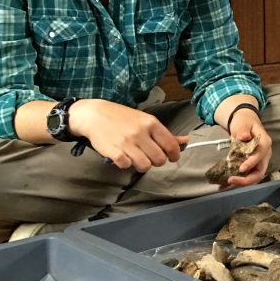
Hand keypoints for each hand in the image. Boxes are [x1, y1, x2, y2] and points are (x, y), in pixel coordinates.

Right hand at [70, 99, 185, 170]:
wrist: (94, 114)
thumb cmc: (122, 118)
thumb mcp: (146, 121)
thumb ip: (166, 134)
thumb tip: (186, 141)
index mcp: (151, 123)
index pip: (171, 145)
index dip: (174, 155)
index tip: (172, 157)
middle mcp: (140, 132)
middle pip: (159, 159)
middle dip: (156, 161)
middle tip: (150, 156)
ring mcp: (126, 142)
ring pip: (145, 166)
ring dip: (142, 165)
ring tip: (136, 158)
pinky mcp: (113, 151)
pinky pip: (126, 166)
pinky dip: (126, 164)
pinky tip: (123, 156)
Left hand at [222, 107, 272, 188]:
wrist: (245, 123)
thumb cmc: (245, 122)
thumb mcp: (243, 122)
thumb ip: (243, 129)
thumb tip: (244, 137)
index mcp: (265, 142)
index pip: (261, 155)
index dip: (252, 163)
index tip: (241, 169)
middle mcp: (264, 155)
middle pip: (260, 172)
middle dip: (247, 179)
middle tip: (231, 180)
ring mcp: (259, 161)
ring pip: (254, 176)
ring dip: (241, 182)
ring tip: (226, 184)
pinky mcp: (251, 165)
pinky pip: (246, 175)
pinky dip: (236, 180)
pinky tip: (224, 185)